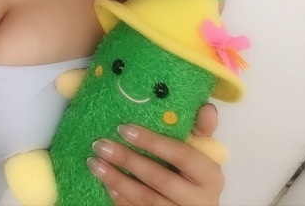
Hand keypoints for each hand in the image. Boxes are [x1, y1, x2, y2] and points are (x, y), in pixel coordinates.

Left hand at [87, 104, 223, 204]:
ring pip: (146, 199)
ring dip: (116, 180)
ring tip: (95, 163)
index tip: (124, 128)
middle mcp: (200, 200)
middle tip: (101, 145)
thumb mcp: (202, 153)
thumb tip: (207, 107)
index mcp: (210, 175)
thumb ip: (201, 130)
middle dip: (127, 160)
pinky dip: (120, 199)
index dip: (152, 141)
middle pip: (159, 178)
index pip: (180, 154)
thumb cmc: (196, 175)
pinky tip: (106, 184)